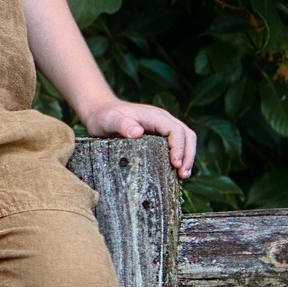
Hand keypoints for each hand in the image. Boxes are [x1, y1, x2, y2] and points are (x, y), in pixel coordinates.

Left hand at [83, 102, 197, 178]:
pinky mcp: (159, 134)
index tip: (175, 164)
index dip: (179, 147)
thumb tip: (138, 132)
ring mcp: (162, 126)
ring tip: (183, 175)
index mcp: (153, 116)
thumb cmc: (103, 116)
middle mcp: (162, 119)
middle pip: (186, 134)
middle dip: (188, 154)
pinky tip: (175, 171)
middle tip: (183, 174)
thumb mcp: (108, 120)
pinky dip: (181, 156)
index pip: (175, 130)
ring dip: (188, 156)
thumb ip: (121, 124)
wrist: (99, 110)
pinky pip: (177, 143)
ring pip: (185, 138)